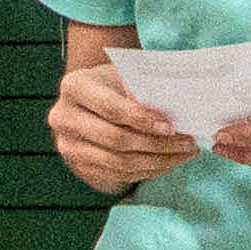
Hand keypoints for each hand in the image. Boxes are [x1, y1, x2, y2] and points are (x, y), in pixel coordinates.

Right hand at [48, 61, 201, 192]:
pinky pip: (118, 175)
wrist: (90, 98)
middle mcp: (63, 118)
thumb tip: (168, 115)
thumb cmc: (113, 82)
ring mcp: (68, 146)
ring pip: (119, 163)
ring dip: (158, 161)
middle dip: (157, 144)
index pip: (112, 109)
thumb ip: (143, 89)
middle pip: (115, 140)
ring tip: (184, 153)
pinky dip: (148, 171)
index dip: (143, 120)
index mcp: (74, 86)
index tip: (172, 126)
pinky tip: (169, 161)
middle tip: (188, 142)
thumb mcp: (125, 74)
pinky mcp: (78, 166)